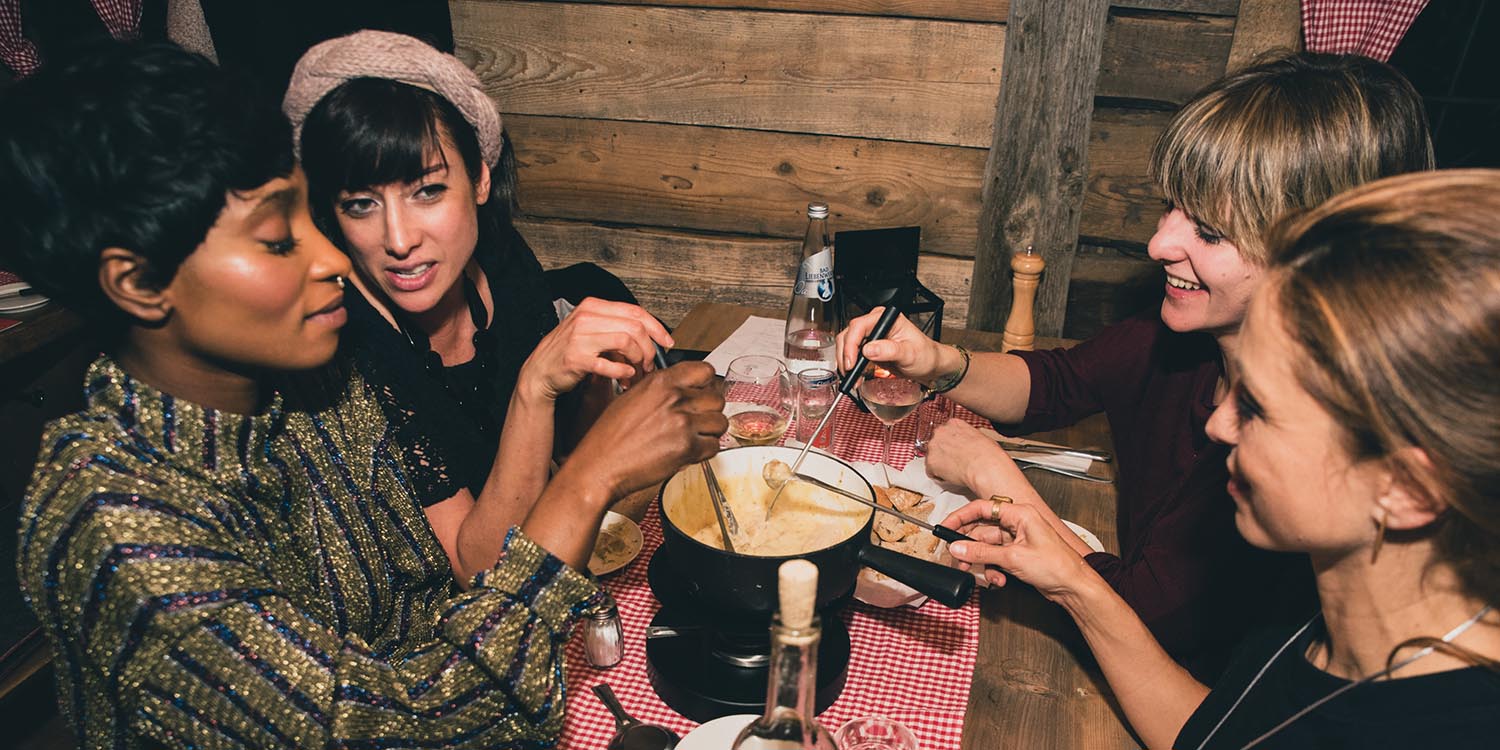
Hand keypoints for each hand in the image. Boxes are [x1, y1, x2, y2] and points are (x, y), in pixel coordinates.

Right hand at [519, 297, 671, 400]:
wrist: (539, 371)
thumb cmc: (569, 351)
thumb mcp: (592, 330)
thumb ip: (617, 328)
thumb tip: (651, 338)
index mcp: (593, 306)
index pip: (635, 311)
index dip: (657, 327)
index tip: (667, 342)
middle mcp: (586, 318)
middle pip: (635, 326)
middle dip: (649, 348)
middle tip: (650, 364)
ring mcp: (580, 337)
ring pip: (626, 341)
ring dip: (638, 361)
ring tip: (636, 373)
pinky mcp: (576, 359)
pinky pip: (609, 364)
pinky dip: (622, 372)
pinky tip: (623, 378)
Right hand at [562, 361, 726, 497]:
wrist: (600, 466)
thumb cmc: (609, 437)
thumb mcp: (632, 397)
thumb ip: (663, 389)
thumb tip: (686, 389)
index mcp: (660, 381)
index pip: (705, 371)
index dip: (707, 384)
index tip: (704, 392)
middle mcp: (674, 398)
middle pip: (716, 398)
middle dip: (709, 411)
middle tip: (697, 421)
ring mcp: (682, 422)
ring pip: (719, 422)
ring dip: (709, 432)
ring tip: (693, 438)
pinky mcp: (687, 447)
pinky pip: (714, 446)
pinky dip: (704, 452)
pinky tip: (688, 452)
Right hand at [834, 307, 946, 381]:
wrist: (928, 365)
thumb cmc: (925, 355)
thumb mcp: (910, 354)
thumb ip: (890, 350)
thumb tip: (869, 349)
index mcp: (886, 318)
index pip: (859, 326)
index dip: (851, 344)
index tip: (851, 362)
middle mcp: (876, 323)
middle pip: (849, 334)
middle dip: (845, 355)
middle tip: (849, 372)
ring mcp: (871, 335)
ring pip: (846, 344)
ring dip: (845, 361)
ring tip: (851, 377)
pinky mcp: (868, 346)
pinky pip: (851, 353)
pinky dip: (849, 365)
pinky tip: (855, 375)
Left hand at [924, 420, 1040, 503]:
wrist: (985, 467)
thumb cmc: (988, 454)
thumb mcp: (980, 436)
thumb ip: (967, 437)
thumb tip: (968, 443)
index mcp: (954, 424)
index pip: (945, 432)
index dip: (950, 443)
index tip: (954, 450)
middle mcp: (940, 432)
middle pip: (936, 443)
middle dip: (943, 453)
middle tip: (955, 462)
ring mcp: (933, 447)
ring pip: (932, 457)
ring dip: (940, 464)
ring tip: (955, 470)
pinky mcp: (930, 463)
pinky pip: (931, 471)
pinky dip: (938, 476)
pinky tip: (950, 476)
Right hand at [941, 500, 1091, 598]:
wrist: (1073, 587)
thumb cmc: (1057, 566)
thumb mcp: (1013, 558)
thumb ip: (982, 552)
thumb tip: (959, 546)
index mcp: (1020, 514)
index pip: (982, 508)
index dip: (961, 517)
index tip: (946, 527)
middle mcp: (1018, 523)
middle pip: (982, 529)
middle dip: (969, 545)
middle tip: (957, 556)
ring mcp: (1017, 540)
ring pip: (987, 546)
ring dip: (980, 560)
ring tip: (974, 570)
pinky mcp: (1018, 554)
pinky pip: (996, 558)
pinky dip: (992, 568)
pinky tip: (996, 579)